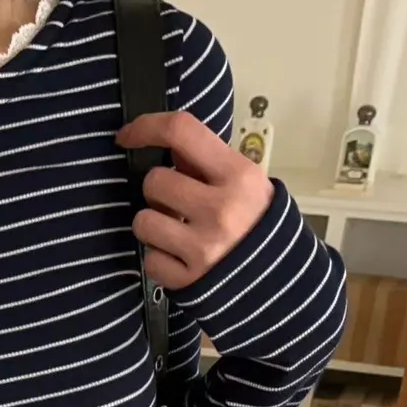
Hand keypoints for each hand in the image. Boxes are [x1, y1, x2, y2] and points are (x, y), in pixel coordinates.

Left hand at [116, 111, 273, 290]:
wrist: (279, 279)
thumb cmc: (256, 223)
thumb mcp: (245, 183)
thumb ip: (207, 163)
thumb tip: (166, 146)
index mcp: (237, 175)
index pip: (181, 131)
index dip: (146, 127)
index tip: (127, 136)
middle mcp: (220, 209)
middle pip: (154, 181)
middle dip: (158, 191)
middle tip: (176, 204)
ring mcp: (203, 247)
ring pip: (142, 221)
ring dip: (152, 225)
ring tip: (175, 232)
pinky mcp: (188, 280)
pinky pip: (149, 260)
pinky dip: (159, 260)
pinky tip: (180, 259)